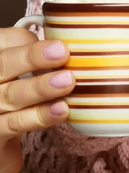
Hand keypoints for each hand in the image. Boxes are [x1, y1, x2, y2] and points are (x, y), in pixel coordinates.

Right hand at [0, 27, 73, 172]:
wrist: (4, 132)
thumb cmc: (21, 92)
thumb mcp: (25, 70)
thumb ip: (40, 57)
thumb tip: (77, 44)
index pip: (6, 41)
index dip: (27, 40)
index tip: (57, 41)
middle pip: (4, 64)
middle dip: (32, 58)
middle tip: (62, 52)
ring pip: (10, 94)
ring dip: (40, 87)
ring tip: (68, 82)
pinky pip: (14, 123)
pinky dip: (38, 116)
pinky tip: (61, 110)